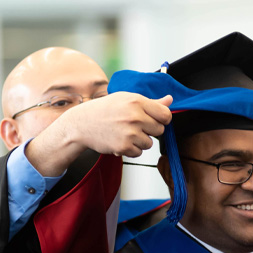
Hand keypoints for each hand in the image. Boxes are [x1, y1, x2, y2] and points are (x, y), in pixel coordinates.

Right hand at [28, 93, 172, 175]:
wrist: (82, 124)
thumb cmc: (105, 110)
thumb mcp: (126, 99)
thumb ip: (151, 102)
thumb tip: (170, 100)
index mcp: (137, 101)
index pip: (165, 115)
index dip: (162, 119)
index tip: (155, 120)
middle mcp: (135, 116)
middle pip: (160, 130)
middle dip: (150, 130)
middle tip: (135, 126)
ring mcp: (130, 133)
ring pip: (149, 143)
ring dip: (140, 141)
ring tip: (125, 133)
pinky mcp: (124, 147)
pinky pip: (139, 152)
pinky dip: (131, 149)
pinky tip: (120, 140)